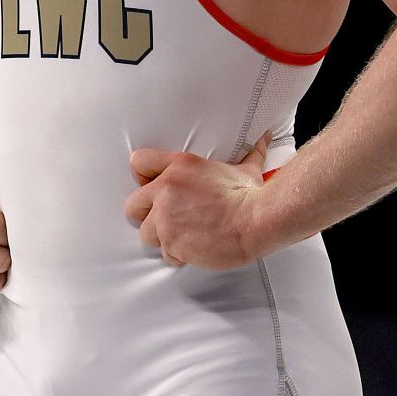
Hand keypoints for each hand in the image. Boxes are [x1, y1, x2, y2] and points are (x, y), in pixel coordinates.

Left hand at [123, 133, 270, 269]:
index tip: (151, 186)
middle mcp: (166, 190)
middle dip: (146, 215)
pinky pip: (166, 253)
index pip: (139, 162)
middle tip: (164, 219)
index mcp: (179, 166)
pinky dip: (178, 255)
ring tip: (182, 237)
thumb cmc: (251, 196)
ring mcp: (166, 218)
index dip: (143, 176)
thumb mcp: (243, 168)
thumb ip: (248, 153)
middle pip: (133, 205)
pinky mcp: (172, 242)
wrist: (257, 220)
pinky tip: (193, 249)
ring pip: (146, 233)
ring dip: (162, 238)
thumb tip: (264, 140)